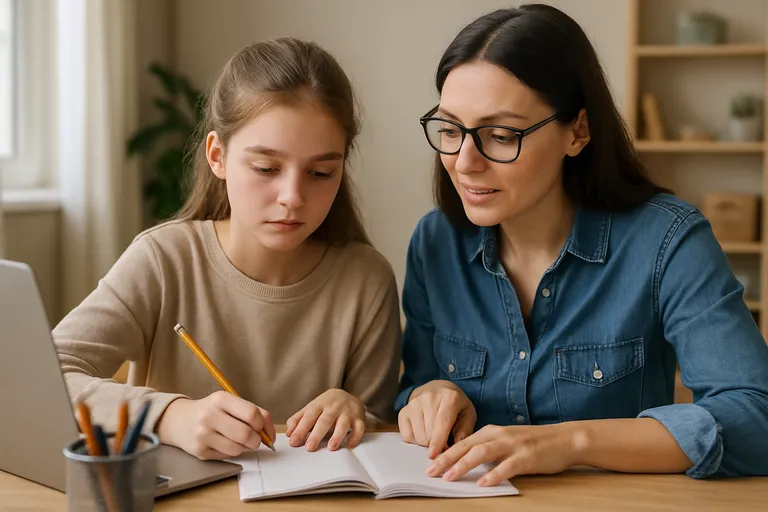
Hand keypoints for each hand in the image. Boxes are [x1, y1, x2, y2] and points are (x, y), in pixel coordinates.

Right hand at [156, 391, 275, 459]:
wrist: (179, 421)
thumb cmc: (213, 411)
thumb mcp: (230, 403)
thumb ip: (253, 413)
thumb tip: (271, 434)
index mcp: (221, 399)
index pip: (252, 414)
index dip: (263, 425)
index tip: (263, 430)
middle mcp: (210, 415)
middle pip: (246, 434)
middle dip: (256, 440)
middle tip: (254, 440)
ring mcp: (203, 434)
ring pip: (238, 449)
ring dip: (244, 447)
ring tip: (237, 440)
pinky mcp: (200, 451)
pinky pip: (227, 457)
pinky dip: (231, 452)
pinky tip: (224, 444)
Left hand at [286, 389, 364, 451]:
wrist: (347, 395)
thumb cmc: (326, 406)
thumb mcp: (311, 408)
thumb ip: (298, 420)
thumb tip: (289, 434)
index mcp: (319, 404)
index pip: (309, 416)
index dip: (301, 429)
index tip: (294, 442)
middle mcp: (334, 407)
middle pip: (325, 420)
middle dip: (317, 434)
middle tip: (310, 447)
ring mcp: (347, 412)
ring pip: (343, 424)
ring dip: (337, 435)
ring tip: (331, 447)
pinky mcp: (359, 418)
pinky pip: (359, 427)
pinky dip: (355, 436)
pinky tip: (350, 444)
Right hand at [398, 380, 476, 458]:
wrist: (436, 389)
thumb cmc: (455, 404)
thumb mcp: (468, 413)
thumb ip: (465, 430)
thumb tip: (456, 447)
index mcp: (449, 397)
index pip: (442, 422)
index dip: (438, 441)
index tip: (434, 455)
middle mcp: (428, 397)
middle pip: (429, 433)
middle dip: (436, 444)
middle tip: (444, 442)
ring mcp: (413, 404)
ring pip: (418, 436)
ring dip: (427, 442)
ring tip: (434, 435)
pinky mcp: (403, 411)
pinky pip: (407, 436)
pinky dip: (416, 440)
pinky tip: (423, 432)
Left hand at [425, 424, 578, 485]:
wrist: (564, 439)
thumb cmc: (533, 443)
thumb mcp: (506, 442)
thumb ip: (488, 449)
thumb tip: (466, 462)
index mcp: (492, 431)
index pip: (462, 442)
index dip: (444, 453)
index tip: (429, 465)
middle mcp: (499, 435)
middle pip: (467, 446)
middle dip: (446, 459)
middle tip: (430, 472)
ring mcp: (512, 445)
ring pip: (482, 453)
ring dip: (463, 466)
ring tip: (449, 477)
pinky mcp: (526, 457)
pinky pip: (507, 466)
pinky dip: (493, 474)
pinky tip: (483, 484)